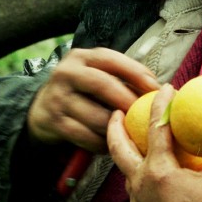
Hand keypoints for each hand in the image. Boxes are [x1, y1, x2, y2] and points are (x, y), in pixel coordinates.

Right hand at [27, 47, 159, 153]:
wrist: (41, 108)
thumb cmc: (80, 91)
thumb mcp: (94, 74)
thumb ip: (121, 78)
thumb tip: (161, 90)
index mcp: (81, 57)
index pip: (112, 60)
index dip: (137, 73)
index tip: (157, 88)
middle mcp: (67, 73)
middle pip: (103, 85)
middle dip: (128, 102)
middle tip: (145, 115)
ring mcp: (58, 98)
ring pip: (97, 116)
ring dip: (117, 128)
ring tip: (131, 132)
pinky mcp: (54, 122)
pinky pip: (86, 137)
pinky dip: (102, 143)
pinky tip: (111, 144)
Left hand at [107, 83, 201, 201]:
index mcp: (159, 172)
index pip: (156, 129)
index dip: (161, 105)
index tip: (166, 88)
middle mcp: (141, 185)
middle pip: (119, 149)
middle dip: (115, 128)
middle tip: (118, 111)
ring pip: (125, 170)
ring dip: (125, 152)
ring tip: (132, 140)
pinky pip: (133, 186)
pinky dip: (136, 172)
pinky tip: (149, 171)